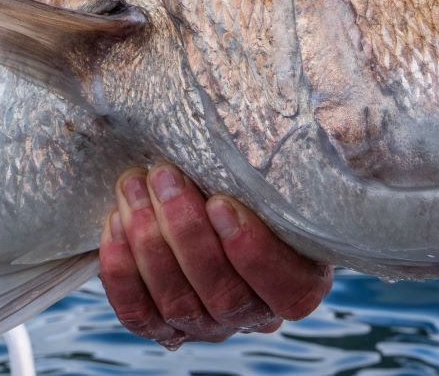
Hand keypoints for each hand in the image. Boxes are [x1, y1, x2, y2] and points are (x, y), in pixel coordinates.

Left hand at [99, 164, 332, 348]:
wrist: (196, 195)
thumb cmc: (246, 177)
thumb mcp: (279, 166)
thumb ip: (296, 154)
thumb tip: (322, 114)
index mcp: (299, 279)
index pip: (289, 290)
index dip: (255, 254)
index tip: (221, 203)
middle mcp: (254, 312)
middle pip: (224, 295)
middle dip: (186, 233)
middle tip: (164, 176)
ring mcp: (205, 324)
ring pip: (178, 303)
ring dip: (149, 241)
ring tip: (133, 185)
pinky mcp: (161, 324)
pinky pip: (139, 314)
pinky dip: (122, 272)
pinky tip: (115, 223)